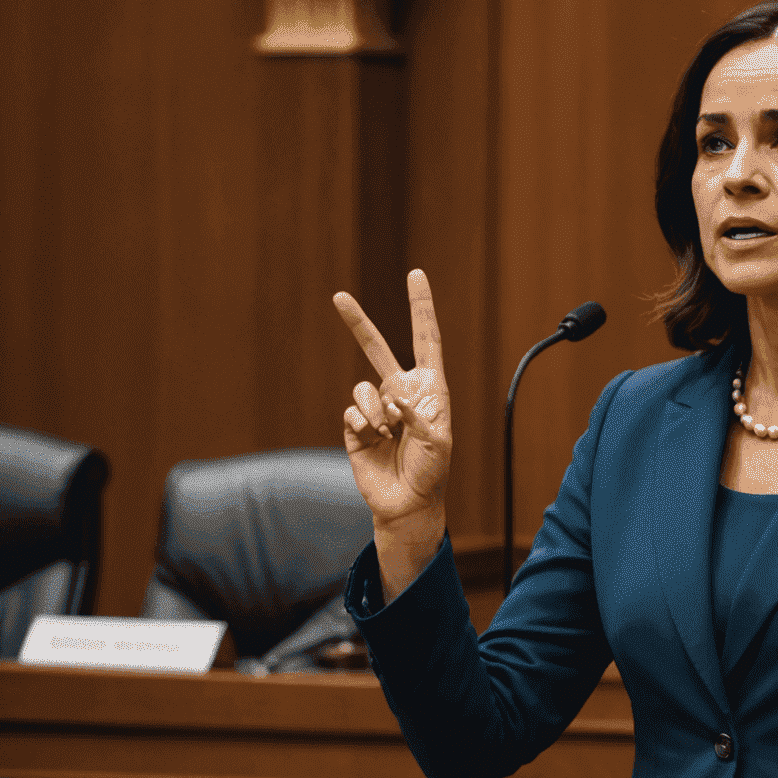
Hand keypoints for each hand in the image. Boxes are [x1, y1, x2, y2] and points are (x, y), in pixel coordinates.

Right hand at [336, 271, 450, 595]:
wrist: (407, 503)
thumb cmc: (432, 473)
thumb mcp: (438, 443)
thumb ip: (421, 416)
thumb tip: (395, 399)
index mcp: (429, 389)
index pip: (426, 340)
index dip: (421, 308)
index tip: (416, 274)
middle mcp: (401, 392)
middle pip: (376, 348)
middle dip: (358, 323)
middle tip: (338, 296)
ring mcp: (377, 408)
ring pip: (364, 388)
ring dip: (375, 410)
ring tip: (387, 433)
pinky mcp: (356, 426)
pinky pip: (352, 410)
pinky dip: (363, 423)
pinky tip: (373, 439)